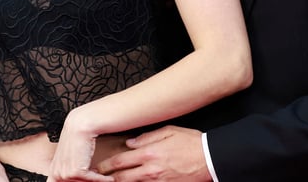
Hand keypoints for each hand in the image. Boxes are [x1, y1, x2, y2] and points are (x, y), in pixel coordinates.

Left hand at [47, 108, 113, 181]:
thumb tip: (79, 172)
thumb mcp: (72, 148)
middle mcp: (57, 172)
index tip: (89, 178)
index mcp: (54, 168)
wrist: (84, 121)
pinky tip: (110, 179)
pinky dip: (102, 179)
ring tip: (107, 179)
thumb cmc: (81, 131)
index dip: (76, 181)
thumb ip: (71, 162)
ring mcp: (65, 172)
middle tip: (101, 179)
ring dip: (96, 181)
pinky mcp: (75, 171)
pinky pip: (91, 180)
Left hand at [96, 126, 211, 180]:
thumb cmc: (191, 142)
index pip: (121, 161)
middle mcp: (151, 170)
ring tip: (112, 181)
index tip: (98, 167)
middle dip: (109, 179)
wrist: (209, 158)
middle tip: (99, 177)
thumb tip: (130, 142)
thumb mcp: (169, 131)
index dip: (107, 166)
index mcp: (150, 153)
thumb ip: (148, 136)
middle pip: (123, 178)